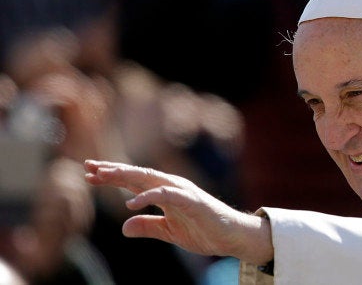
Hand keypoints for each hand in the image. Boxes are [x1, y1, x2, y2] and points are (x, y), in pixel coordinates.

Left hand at [83, 160, 272, 263]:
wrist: (232, 237)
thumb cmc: (204, 230)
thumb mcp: (169, 232)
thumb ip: (148, 226)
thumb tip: (124, 227)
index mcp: (165, 192)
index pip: (134, 181)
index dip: (112, 178)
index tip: (89, 175)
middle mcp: (171, 186)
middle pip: (137, 174)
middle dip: (112, 170)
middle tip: (88, 167)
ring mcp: (182, 191)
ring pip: (148, 178)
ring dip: (125, 176)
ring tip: (102, 176)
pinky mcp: (192, 200)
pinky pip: (167, 195)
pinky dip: (148, 196)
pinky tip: (131, 202)